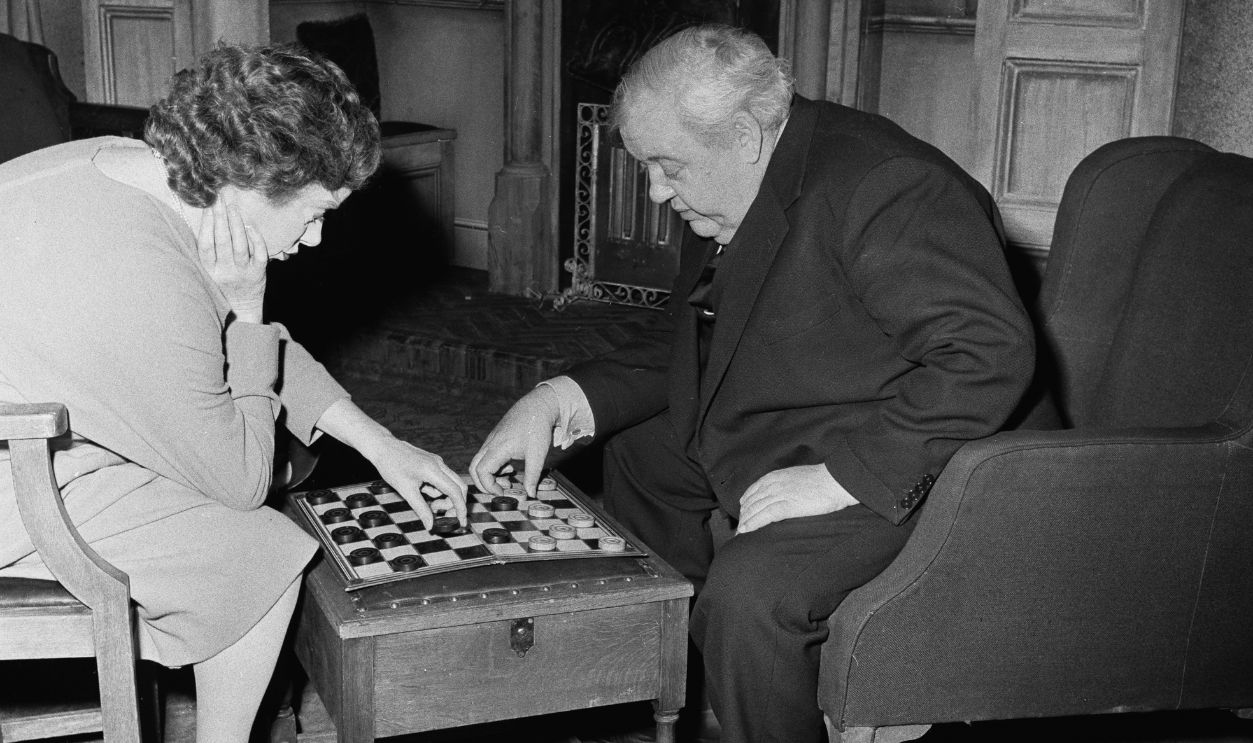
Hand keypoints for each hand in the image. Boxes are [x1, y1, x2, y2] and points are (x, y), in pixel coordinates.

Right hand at [196, 199, 267, 322]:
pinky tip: (250, 226)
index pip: (206, 245)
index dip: (206, 225)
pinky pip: (258, 254)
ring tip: (233, 207)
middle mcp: (225, 272)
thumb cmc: (223, 285)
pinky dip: (255, 239)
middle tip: (220, 199)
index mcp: (209, 270)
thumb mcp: (209, 271)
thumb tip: (207, 220)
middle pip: (222, 241)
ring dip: (236, 224)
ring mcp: (243, 273)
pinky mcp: (258, 274)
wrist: (242, 309)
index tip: (208, 207)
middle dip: (221, 218)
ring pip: (240, 246)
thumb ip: (208, 252)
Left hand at [366, 436, 467, 528]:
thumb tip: (430, 525)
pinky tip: (424, 491)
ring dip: (445, 497)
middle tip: (443, 515)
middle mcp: (439, 464)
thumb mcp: (406, 491)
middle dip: (455, 504)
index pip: (455, 491)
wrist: (383, 447)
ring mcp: (438, 462)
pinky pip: (443, 479)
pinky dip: (438, 490)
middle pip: (459, 487)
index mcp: (433, 470)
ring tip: (429, 504)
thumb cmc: (391, 466)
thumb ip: (421, 509)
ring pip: (452, 484)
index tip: (461, 522)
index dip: (460, 508)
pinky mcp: (434, 462)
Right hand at [469, 386, 560, 496]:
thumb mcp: (537, 455)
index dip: (489, 486)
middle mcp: (491, 443)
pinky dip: (494, 466)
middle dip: (484, 483)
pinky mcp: (496, 437)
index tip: (503, 492)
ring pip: (480, 461)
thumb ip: (532, 477)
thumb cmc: (537, 427)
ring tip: (508, 480)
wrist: (538, 405)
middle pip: (474, 468)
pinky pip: (487, 455)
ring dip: (490, 475)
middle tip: (500, 490)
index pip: (482, 472)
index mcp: (498, 447)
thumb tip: (531, 494)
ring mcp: (492, 439)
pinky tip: (510, 467)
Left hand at [737, 463, 857, 533]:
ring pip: (755, 510)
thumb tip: (782, 496)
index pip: (752, 492)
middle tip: (739, 529)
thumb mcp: (796, 477)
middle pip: (751, 502)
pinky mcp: (787, 506)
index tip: (743, 515)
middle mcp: (773, 484)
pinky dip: (753, 524)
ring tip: (739, 534)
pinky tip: (746, 531)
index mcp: (775, 476)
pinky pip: (764, 516)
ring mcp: (779, 494)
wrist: (837, 480)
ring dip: (745, 523)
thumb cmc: (822, 480)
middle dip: (743, 516)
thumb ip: (785, 485)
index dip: (746, 505)